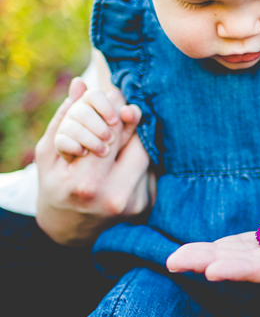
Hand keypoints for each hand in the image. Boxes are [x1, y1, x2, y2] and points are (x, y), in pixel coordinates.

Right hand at [35, 79, 151, 246]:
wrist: (68, 232)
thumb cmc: (55, 187)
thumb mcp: (49, 156)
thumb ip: (64, 119)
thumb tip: (80, 84)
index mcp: (85, 184)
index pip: (114, 133)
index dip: (117, 110)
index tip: (116, 98)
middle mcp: (114, 196)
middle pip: (138, 142)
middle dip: (132, 123)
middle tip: (126, 111)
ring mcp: (134, 203)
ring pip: (149, 154)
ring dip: (138, 140)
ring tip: (125, 136)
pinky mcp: (148, 205)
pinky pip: (152, 169)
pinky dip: (142, 158)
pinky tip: (129, 158)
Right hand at [54, 86, 141, 158]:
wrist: (101, 163)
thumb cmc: (117, 139)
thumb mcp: (126, 129)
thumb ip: (132, 117)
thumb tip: (127, 110)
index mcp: (93, 103)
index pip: (93, 95)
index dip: (104, 107)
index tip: (114, 121)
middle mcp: (76, 111)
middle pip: (81, 111)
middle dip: (98, 127)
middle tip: (110, 140)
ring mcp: (65, 126)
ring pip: (71, 127)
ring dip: (90, 140)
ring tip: (104, 150)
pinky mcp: (58, 142)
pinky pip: (61, 141)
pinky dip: (75, 147)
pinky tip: (85, 153)